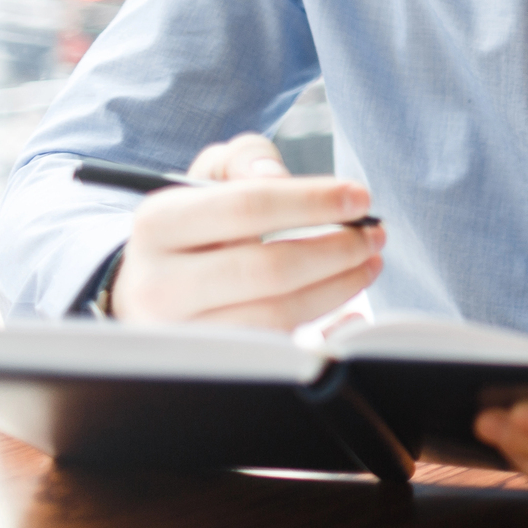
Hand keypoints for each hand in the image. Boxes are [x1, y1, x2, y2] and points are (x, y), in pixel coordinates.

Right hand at [110, 132, 384, 327]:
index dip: (313, 201)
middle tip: (374, 235)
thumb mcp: (209, 176)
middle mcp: (160, 285)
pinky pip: (283, 353)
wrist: (153, 289)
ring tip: (368, 263)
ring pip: (279, 316)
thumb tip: (278, 176)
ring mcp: (182, 334)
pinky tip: (352, 311)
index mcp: (158, 225)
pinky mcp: (209, 368)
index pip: (247, 207)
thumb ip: (245, 159)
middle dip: (338, 250)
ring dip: (340, 287)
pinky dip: (327, 333)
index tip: (360, 197)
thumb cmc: (196, 226)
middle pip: (270, 270)